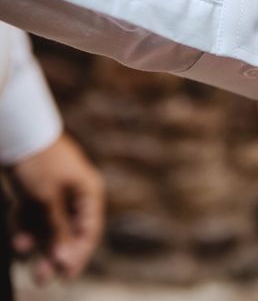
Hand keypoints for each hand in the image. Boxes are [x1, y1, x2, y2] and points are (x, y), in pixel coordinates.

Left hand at [8, 133, 104, 283]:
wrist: (17, 131)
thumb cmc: (39, 163)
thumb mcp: (47, 200)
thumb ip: (57, 231)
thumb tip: (65, 261)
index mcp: (88, 192)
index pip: (89, 230)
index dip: (79, 254)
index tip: (66, 275)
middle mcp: (75, 193)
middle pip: (68, 230)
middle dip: (55, 254)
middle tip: (44, 278)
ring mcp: (55, 191)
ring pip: (49, 225)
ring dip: (39, 243)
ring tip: (28, 262)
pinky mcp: (36, 190)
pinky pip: (34, 215)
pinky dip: (27, 227)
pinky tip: (20, 241)